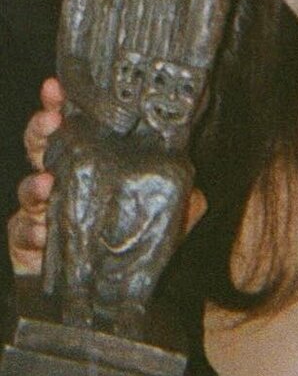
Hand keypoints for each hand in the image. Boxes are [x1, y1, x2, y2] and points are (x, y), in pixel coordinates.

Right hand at [9, 79, 206, 276]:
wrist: (98, 290)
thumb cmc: (125, 237)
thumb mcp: (161, 216)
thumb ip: (180, 203)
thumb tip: (197, 196)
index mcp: (91, 162)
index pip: (73, 125)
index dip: (61, 103)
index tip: (57, 85)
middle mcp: (62, 179)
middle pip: (41, 146)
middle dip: (41, 129)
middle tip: (51, 121)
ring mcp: (41, 210)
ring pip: (28, 188)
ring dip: (35, 184)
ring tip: (48, 183)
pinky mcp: (28, 242)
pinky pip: (22, 232)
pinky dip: (30, 230)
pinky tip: (41, 230)